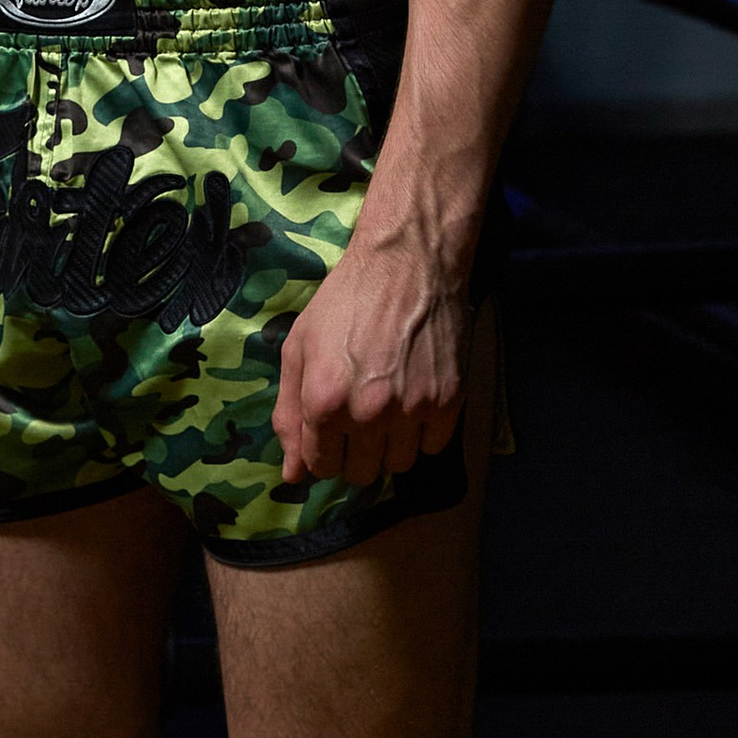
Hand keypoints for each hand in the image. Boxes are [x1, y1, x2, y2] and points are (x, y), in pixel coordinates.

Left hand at [272, 234, 467, 489]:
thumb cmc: (344, 302)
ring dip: (390, 446)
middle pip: (361, 474)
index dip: (324, 451)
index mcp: (324, 402)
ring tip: (389, 408)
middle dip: (356, 452)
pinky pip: (433, 448)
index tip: (332, 430)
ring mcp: (412, 410)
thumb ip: (289, 415)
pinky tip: (414, 400)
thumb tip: (291, 476)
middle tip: (360, 416)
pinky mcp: (448, 402)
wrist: (408, 262)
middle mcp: (367, 414)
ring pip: (399, 466)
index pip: (321, 467)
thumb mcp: (298, 349)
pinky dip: (423, 433)